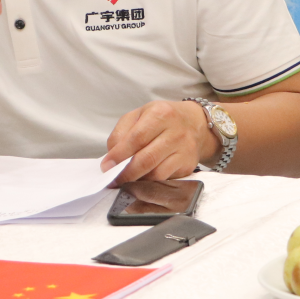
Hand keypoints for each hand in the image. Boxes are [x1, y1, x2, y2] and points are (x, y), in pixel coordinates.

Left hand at [100, 100, 217, 182]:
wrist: (193, 123)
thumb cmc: (162, 119)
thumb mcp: (139, 115)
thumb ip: (121, 133)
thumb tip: (111, 158)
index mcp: (160, 114)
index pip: (136, 138)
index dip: (119, 155)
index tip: (106, 166)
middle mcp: (175, 132)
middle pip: (146, 159)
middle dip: (126, 173)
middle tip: (113, 180)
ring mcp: (184, 150)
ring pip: (156, 174)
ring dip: (137, 181)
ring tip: (125, 182)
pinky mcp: (188, 165)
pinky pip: (166, 180)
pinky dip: (150, 184)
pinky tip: (141, 182)